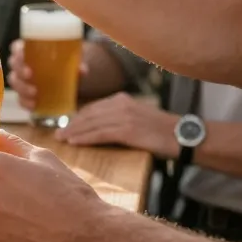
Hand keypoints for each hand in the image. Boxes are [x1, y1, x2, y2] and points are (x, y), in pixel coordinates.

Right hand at [6, 39, 90, 109]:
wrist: (64, 75)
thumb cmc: (62, 61)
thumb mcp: (69, 58)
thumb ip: (75, 62)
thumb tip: (82, 70)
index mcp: (28, 50)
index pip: (17, 48)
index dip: (18, 53)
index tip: (25, 58)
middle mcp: (21, 63)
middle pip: (13, 65)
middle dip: (19, 70)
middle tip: (30, 75)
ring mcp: (21, 79)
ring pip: (14, 82)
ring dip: (22, 88)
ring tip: (34, 93)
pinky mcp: (24, 94)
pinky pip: (20, 98)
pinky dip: (25, 102)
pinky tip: (33, 105)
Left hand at [55, 92, 179, 158]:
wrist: (183, 136)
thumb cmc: (163, 131)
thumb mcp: (139, 117)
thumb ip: (121, 118)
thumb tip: (102, 128)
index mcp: (122, 99)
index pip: (94, 107)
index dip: (78, 117)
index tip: (67, 125)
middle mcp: (121, 104)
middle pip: (89, 114)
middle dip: (72, 124)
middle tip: (58, 133)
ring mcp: (124, 117)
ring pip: (91, 124)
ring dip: (74, 132)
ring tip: (62, 139)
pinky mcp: (127, 130)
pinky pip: (100, 134)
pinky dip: (85, 138)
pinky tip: (75, 142)